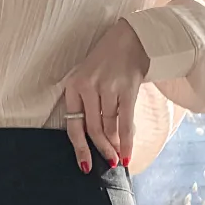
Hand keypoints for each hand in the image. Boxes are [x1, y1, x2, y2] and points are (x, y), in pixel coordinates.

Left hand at [63, 19, 149, 172]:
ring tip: (120, 156)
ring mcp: (107, 87)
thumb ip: (88, 106)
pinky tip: (127, 155)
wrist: (131, 37)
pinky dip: (127, 142)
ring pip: (110, 128)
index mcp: (74, 86)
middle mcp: (88, 86)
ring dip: (115, 146)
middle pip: (93, 130)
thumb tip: (96, 141)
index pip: (73, 125)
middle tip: (109, 163)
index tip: (86, 167)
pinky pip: (125, 123)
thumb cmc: (108, 63)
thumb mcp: (89, 79)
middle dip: (102, 150)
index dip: (80, 149)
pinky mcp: (126, 88)